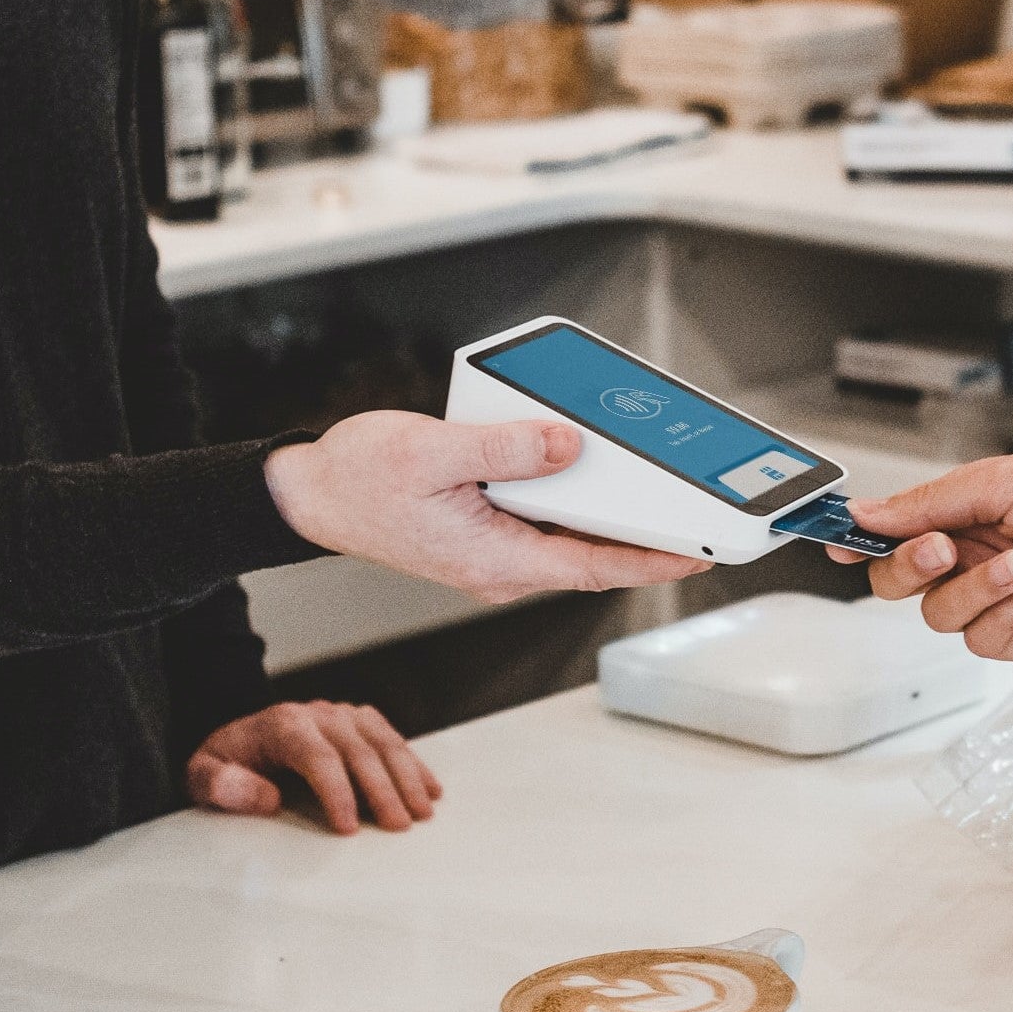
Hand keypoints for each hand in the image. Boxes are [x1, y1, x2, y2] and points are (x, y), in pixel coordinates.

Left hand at [187, 701, 442, 832]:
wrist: (237, 738)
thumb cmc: (224, 762)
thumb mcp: (201, 775)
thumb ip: (222, 785)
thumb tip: (266, 798)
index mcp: (282, 724)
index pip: (318, 757)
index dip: (337, 792)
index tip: (349, 827)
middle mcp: (317, 714)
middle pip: (359, 751)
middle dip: (382, 790)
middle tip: (398, 826)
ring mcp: (342, 715)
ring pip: (383, 742)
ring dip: (406, 778)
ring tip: (421, 814)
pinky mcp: (358, 721)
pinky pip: (392, 738)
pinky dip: (414, 764)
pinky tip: (430, 789)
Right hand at [265, 411, 708, 603]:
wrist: (310, 493)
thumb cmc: (358, 479)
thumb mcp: (433, 452)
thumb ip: (504, 450)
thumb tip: (567, 445)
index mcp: (494, 559)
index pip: (595, 566)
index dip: (655, 560)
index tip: (702, 551)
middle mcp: (502, 566)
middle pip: (593, 553)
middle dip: (648, 534)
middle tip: (701, 510)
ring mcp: (495, 552)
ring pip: (571, 536)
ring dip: (612, 514)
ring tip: (661, 484)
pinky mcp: (487, 532)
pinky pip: (545, 520)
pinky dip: (575, 498)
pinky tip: (590, 466)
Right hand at [838, 452, 1012, 661]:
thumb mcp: (1003, 481)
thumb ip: (928, 501)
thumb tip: (867, 511)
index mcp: (965, 512)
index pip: (895, 529)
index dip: (860, 536)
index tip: (832, 539)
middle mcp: (975, 557)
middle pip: (899, 579)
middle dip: (909, 566)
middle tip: (940, 548)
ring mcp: (997, 600)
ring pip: (937, 614)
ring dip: (973, 589)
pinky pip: (980, 640)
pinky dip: (1002, 614)